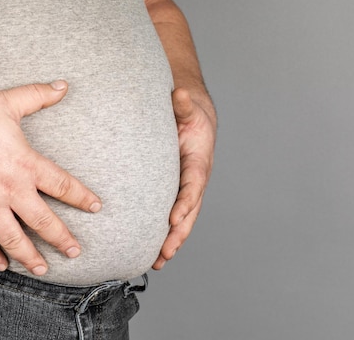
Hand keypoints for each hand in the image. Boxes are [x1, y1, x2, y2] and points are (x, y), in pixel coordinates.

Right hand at [0, 81, 101, 274]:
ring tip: (43, 269)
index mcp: (25, 164)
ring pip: (14, 239)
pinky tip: (3, 265)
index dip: (82, 198)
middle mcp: (10, 190)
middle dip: (62, 239)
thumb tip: (63, 85)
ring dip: (31, 256)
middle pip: (43, 221)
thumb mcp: (8, 102)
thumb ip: (38, 95)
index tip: (96, 207)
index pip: (62, 186)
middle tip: (75, 252)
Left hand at [153, 87, 215, 269]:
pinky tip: (154, 252)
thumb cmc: (190, 115)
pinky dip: (166, 234)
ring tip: (158, 262)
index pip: (193, 186)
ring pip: (182, 220)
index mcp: (199, 162)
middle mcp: (195, 180)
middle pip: (189, 211)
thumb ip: (183, 104)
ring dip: (172, 241)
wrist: (195, 119)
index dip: (185, 203)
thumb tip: (179, 92)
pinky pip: (173, 216)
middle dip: (178, 233)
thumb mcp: (187, 107)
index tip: (173, 219)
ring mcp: (187, 189)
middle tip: (164, 252)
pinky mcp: (177, 193)